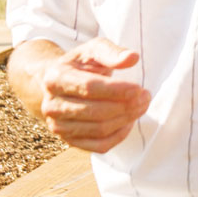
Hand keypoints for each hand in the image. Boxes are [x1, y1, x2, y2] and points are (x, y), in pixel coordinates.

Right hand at [35, 38, 148, 152]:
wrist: (62, 84)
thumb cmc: (81, 65)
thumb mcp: (93, 50)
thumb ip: (112, 52)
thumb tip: (132, 58)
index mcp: (54, 78)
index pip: (88, 87)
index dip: (116, 90)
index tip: (138, 88)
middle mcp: (51, 105)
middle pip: (95, 111)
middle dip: (126, 105)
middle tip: (145, 96)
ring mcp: (58, 127)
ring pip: (99, 130)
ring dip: (127, 119)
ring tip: (141, 105)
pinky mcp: (70, 141)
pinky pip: (100, 146)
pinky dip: (120, 135)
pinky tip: (129, 120)